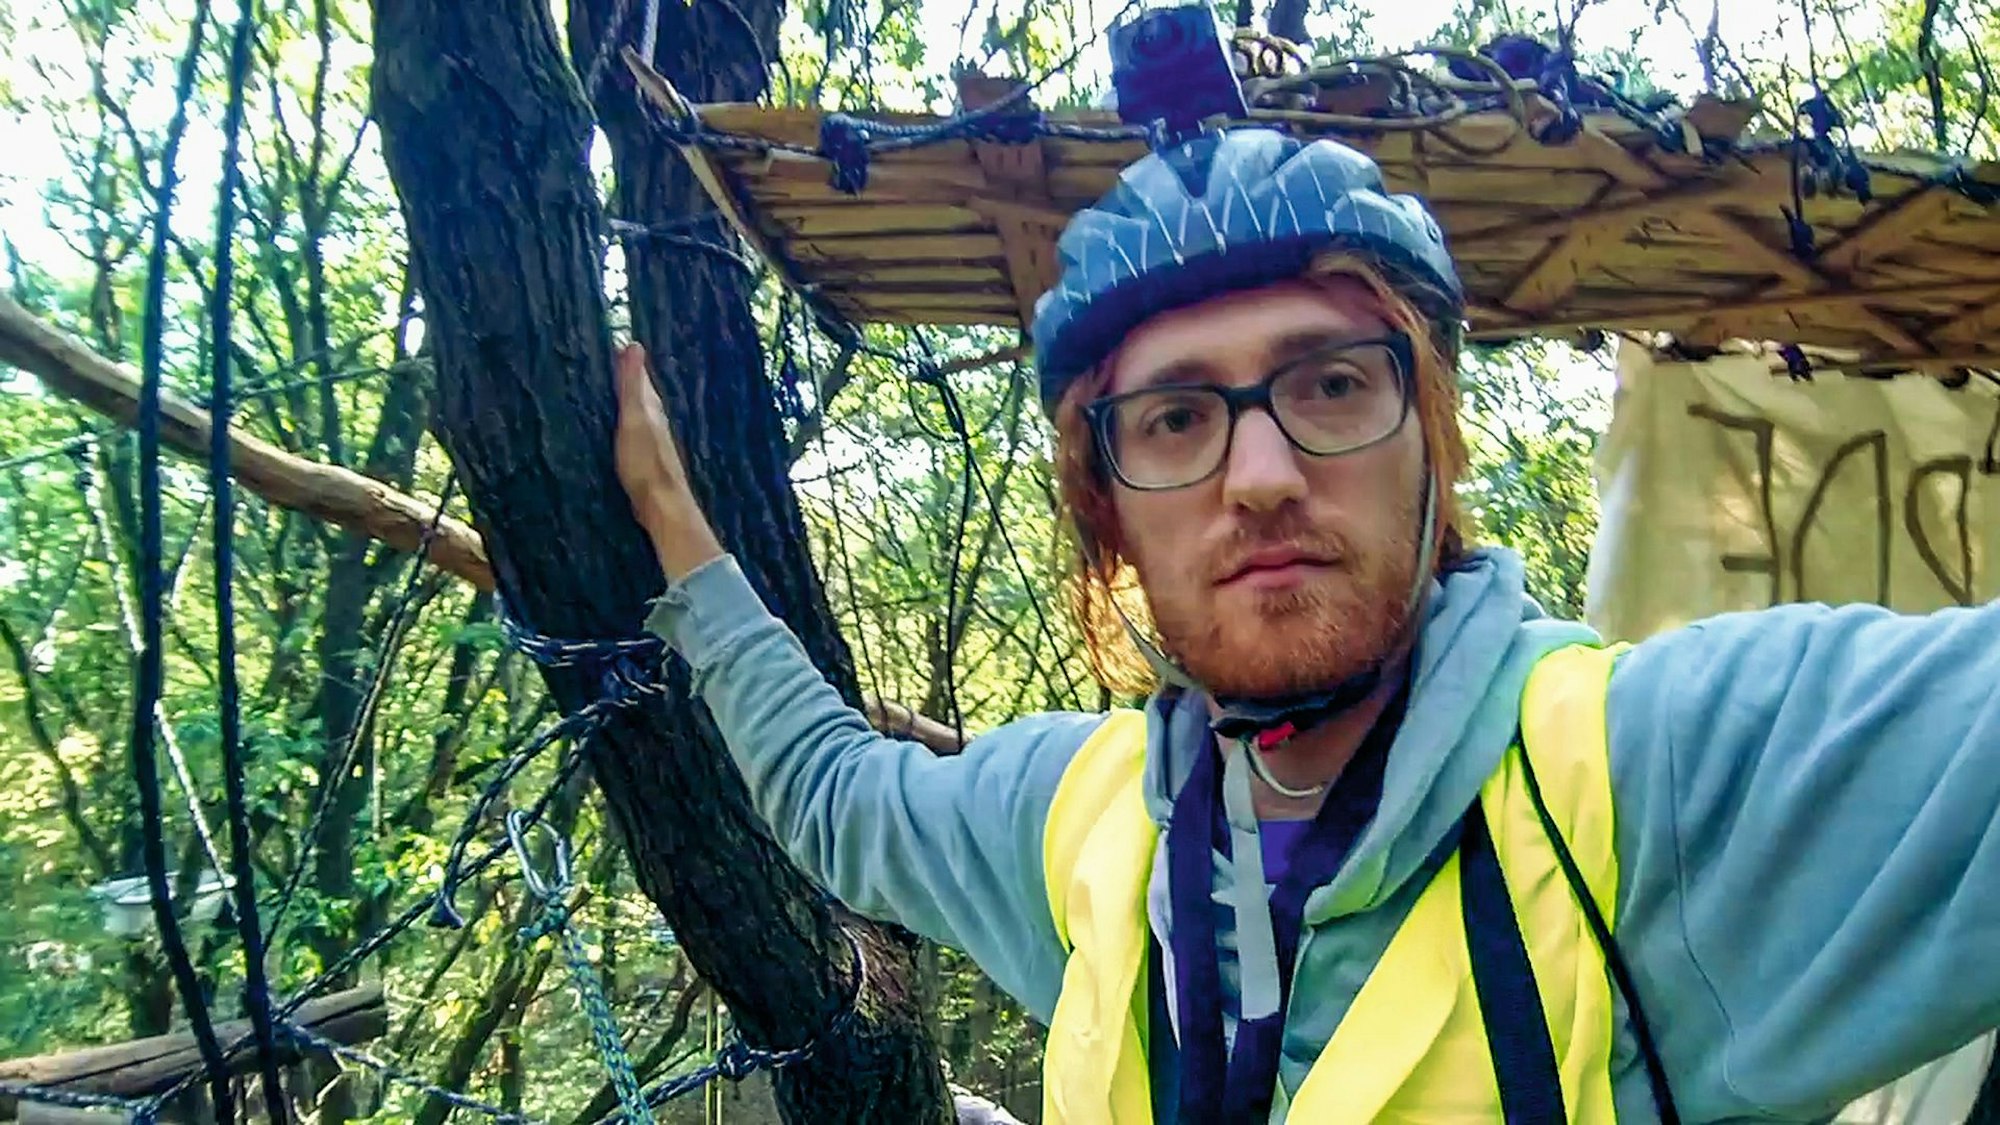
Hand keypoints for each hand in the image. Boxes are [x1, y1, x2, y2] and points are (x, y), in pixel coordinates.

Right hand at [613, 343, 722, 579]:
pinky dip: (624, 422)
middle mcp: (655, 420)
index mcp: (652, 407)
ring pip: (638, 412)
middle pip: (640, 393)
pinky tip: (616, 427)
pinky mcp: (646, 458)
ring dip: (625, 400)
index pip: (639, 376)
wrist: (662, 504)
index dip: (626, 360)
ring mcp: (652, 440)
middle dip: (626, 377)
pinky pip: (633, 431)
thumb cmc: (645, 462)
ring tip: (606, 390)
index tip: (611, 343)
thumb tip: (633, 344)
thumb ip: (632, 385)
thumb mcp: (634, 419)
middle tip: (605, 362)